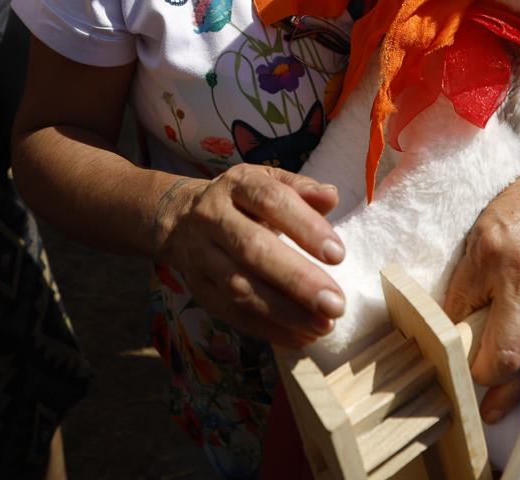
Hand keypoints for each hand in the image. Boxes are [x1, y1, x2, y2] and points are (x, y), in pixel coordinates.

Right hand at [152, 164, 346, 347]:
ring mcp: (201, 256)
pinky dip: (268, 329)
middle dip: (296, 280)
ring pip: (240, 287)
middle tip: (335, 304)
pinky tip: (300, 337)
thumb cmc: (242, 201)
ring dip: (285, 312)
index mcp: (237, 185)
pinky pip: (232, 314)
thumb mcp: (268, 181)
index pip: (271, 202)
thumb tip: (332, 195)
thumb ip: (301, 189)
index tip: (338, 254)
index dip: (305, 227)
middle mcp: (213, 218)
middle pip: (253, 250)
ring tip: (323, 325)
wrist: (181, 219)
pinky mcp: (199, 289)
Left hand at [441, 150, 519, 421]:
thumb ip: (464, 286)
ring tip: (499, 405)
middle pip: (513, 355)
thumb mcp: (478, 238)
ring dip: (519, 383)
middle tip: (480, 401)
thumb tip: (448, 328)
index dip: (471, 366)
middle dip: (492, 383)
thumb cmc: (519, 208)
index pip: (482, 331)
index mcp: (499, 262)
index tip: (460, 372)